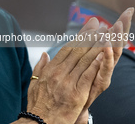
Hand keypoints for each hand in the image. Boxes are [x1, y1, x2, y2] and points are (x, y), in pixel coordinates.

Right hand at [20, 7, 132, 123]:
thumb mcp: (34, 82)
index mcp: (50, 69)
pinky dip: (95, 65)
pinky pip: (87, 76)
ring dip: (96, 46)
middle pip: (77, 51)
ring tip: (105, 35)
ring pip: (84, 60)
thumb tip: (45, 54)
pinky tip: (102, 54)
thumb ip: (40, 66)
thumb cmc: (36, 104)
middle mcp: (59, 73)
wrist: (38, 122)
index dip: (80, 36)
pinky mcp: (76, 94)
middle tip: (100, 25)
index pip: (67, 48)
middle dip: (90, 36)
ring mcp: (68, 83)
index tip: (88, 26)